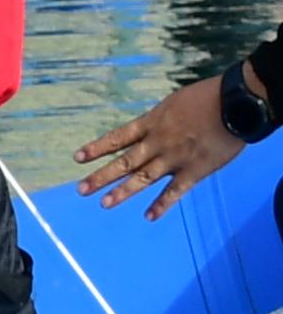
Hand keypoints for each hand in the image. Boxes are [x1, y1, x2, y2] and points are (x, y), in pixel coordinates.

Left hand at [79, 73, 249, 218]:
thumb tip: (149, 128)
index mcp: (151, 123)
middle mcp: (157, 143)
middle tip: (81, 190)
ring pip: (144, 178)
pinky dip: (163, 204)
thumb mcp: (173, 103)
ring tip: (104, 204)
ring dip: (123, 192)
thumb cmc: (207, 97)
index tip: (77, 158)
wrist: (235, 104)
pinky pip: (176, 190)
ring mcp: (175, 158)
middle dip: (101, 176)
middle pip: (124, 162)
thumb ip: (159, 120)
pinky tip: (149, 216)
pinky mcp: (195, 170)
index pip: (117, 138)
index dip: (97, 148)